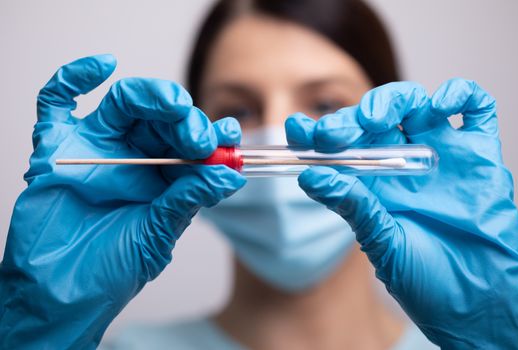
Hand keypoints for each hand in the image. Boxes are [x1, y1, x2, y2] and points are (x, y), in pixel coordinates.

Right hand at [0, 55, 245, 348]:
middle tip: (196, 135)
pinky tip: (103, 65)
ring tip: (173, 106)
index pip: (190, 143)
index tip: (228, 137)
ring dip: (152, 96)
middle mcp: (132, 158)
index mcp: (162, 178)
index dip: (212, 136)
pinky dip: (75, 77)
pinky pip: (58, 103)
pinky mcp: (56, 147)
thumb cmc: (111, 270)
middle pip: (161, 118)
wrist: (60, 294)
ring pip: (125, 103)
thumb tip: (230, 173)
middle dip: (185, 118)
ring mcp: (95, 149)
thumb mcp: (159, 233)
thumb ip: (190, 198)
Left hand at [286, 79, 517, 347]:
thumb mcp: (383, 243)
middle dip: (349, 119)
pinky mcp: (479, 154)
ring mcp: (441, 156)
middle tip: (332, 133)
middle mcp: (404, 164)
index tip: (294, 129)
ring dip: (392, 100)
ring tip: (375, 119)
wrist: (481, 302)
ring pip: (415, 104)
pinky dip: (459, 94)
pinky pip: (474, 109)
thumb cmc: (429, 279)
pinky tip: (441, 104)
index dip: (316, 134)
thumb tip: (311, 177)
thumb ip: (353, 206)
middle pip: (373, 120)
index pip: (341, 148)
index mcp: (375, 184)